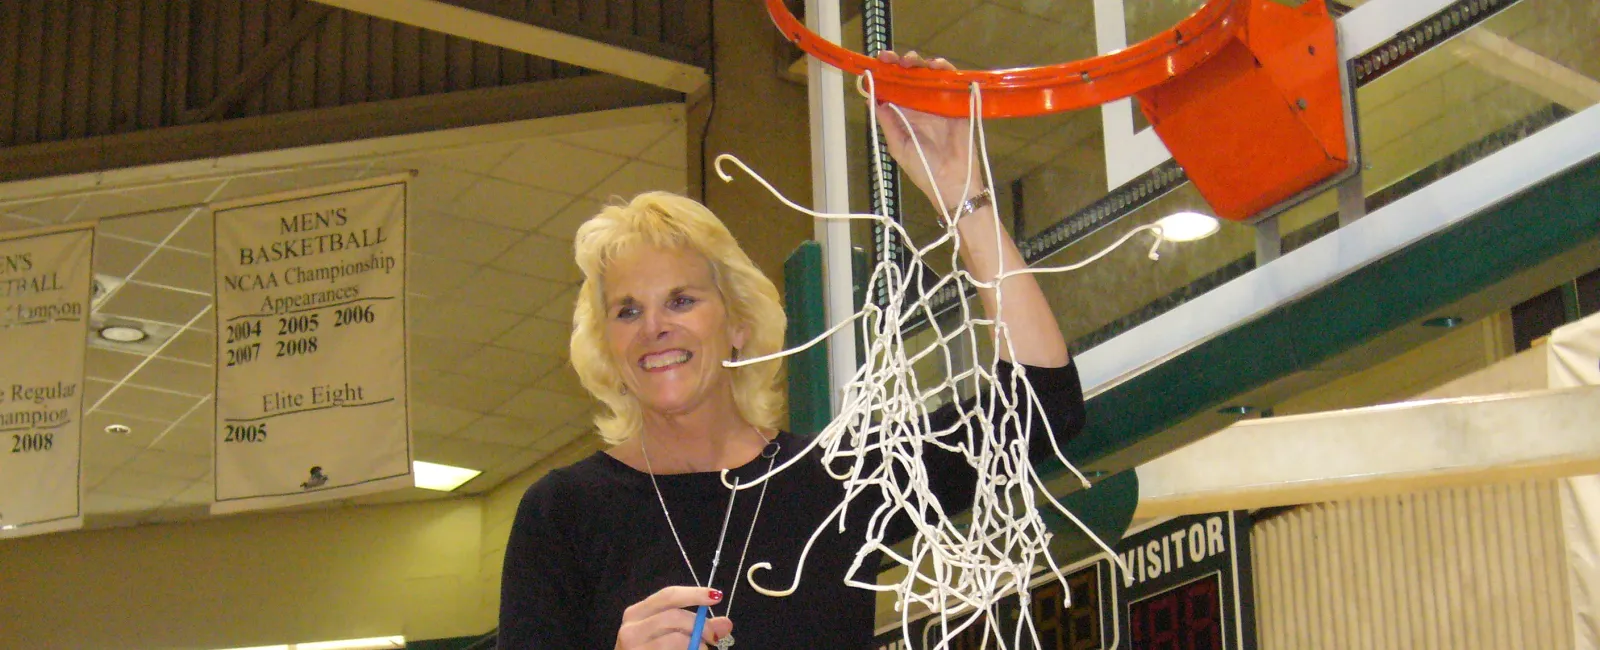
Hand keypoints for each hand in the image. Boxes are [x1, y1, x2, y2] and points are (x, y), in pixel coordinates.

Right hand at [614, 586, 733, 649]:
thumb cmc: (650, 649)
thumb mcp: (670, 634)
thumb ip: (696, 628)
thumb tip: (726, 624)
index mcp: (637, 613)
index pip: (667, 596)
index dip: (693, 594)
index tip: (716, 596)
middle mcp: (631, 629)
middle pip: (673, 616)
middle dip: (699, 625)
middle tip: (713, 638)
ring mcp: (634, 648)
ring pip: (675, 640)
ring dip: (696, 646)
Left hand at [872, 51, 982, 213]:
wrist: (954, 181)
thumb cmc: (924, 169)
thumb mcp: (899, 146)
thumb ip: (887, 123)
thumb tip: (871, 100)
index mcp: (904, 114)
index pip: (893, 87)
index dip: (886, 73)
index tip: (878, 63)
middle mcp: (921, 104)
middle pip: (911, 76)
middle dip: (901, 63)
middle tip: (893, 59)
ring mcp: (940, 102)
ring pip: (930, 74)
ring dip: (921, 63)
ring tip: (911, 63)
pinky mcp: (958, 103)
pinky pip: (952, 81)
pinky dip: (945, 70)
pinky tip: (936, 66)